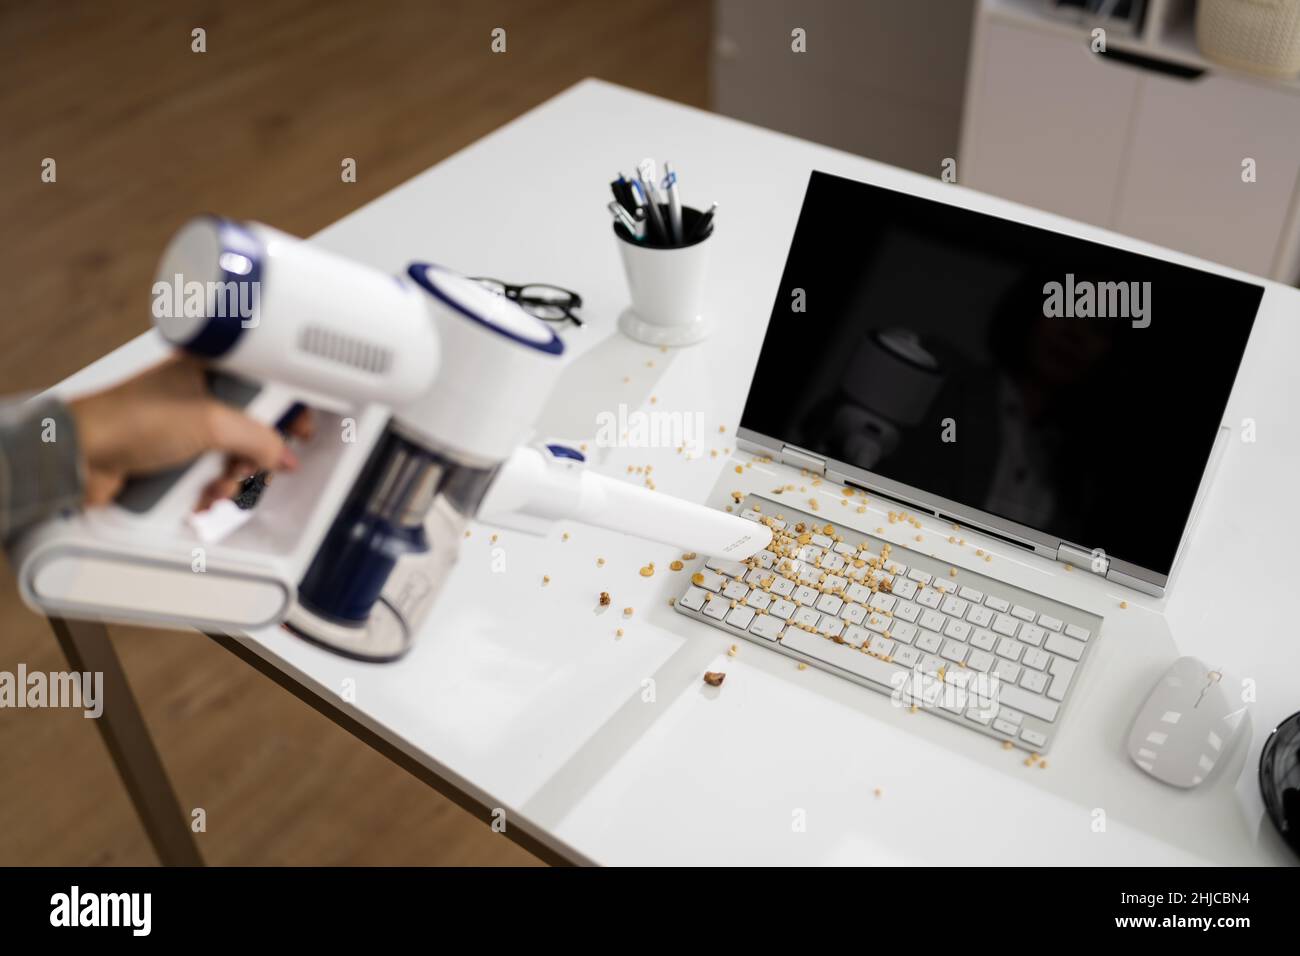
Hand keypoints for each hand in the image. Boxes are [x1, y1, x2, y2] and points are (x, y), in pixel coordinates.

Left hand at [68, 355, 309, 507]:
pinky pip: (207, 475)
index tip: (300, 430)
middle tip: (247, 465)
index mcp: (209, 369)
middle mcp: (198, 396)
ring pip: (230, 457)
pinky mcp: (170, 457)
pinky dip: (208, 489)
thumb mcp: (211, 424)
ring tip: (214, 485)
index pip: (265, 385)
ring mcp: (184, 428)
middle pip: (251, 429)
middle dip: (251, 457)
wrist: (78, 457)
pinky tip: (198, 495)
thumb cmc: (128, 420)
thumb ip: (258, 439)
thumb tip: (284, 454)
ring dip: (229, 478)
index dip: (287, 408)